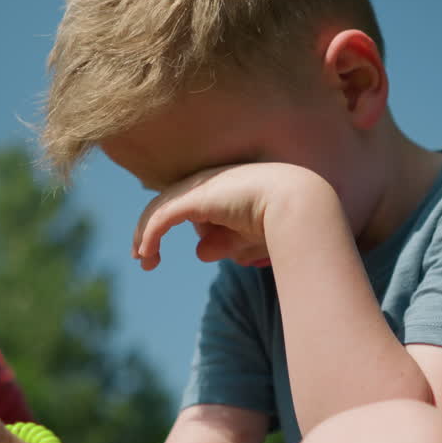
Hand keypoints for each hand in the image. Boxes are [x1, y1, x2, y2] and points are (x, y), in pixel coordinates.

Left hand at [133, 162, 323, 270]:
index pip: (184, 203)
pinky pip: (163, 218)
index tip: (155, 251)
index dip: (165, 225)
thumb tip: (200, 252)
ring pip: (160, 209)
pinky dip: (150, 235)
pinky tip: (147, 253)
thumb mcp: (247, 238)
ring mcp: (201, 187)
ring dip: (145, 235)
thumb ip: (225, 243)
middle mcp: (208, 182)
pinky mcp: (196, 198)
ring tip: (143, 260)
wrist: (298, 206)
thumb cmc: (282, 222)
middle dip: (149, 230)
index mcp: (221, 187)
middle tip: (143, 258)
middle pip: (166, 203)